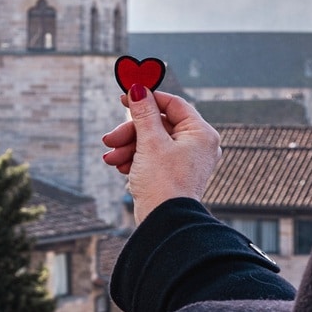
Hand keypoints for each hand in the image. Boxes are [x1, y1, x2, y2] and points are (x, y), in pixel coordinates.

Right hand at [102, 86, 220, 222]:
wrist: (164, 224)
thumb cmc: (163, 183)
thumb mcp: (150, 142)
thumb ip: (143, 113)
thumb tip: (138, 88)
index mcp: (201, 133)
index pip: (173, 104)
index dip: (147, 99)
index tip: (124, 96)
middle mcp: (198, 145)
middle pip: (158, 125)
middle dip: (130, 132)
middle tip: (110, 138)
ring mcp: (186, 161)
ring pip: (152, 142)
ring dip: (128, 148)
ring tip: (111, 159)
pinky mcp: (173, 175)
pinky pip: (152, 158)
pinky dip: (135, 160)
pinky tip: (121, 168)